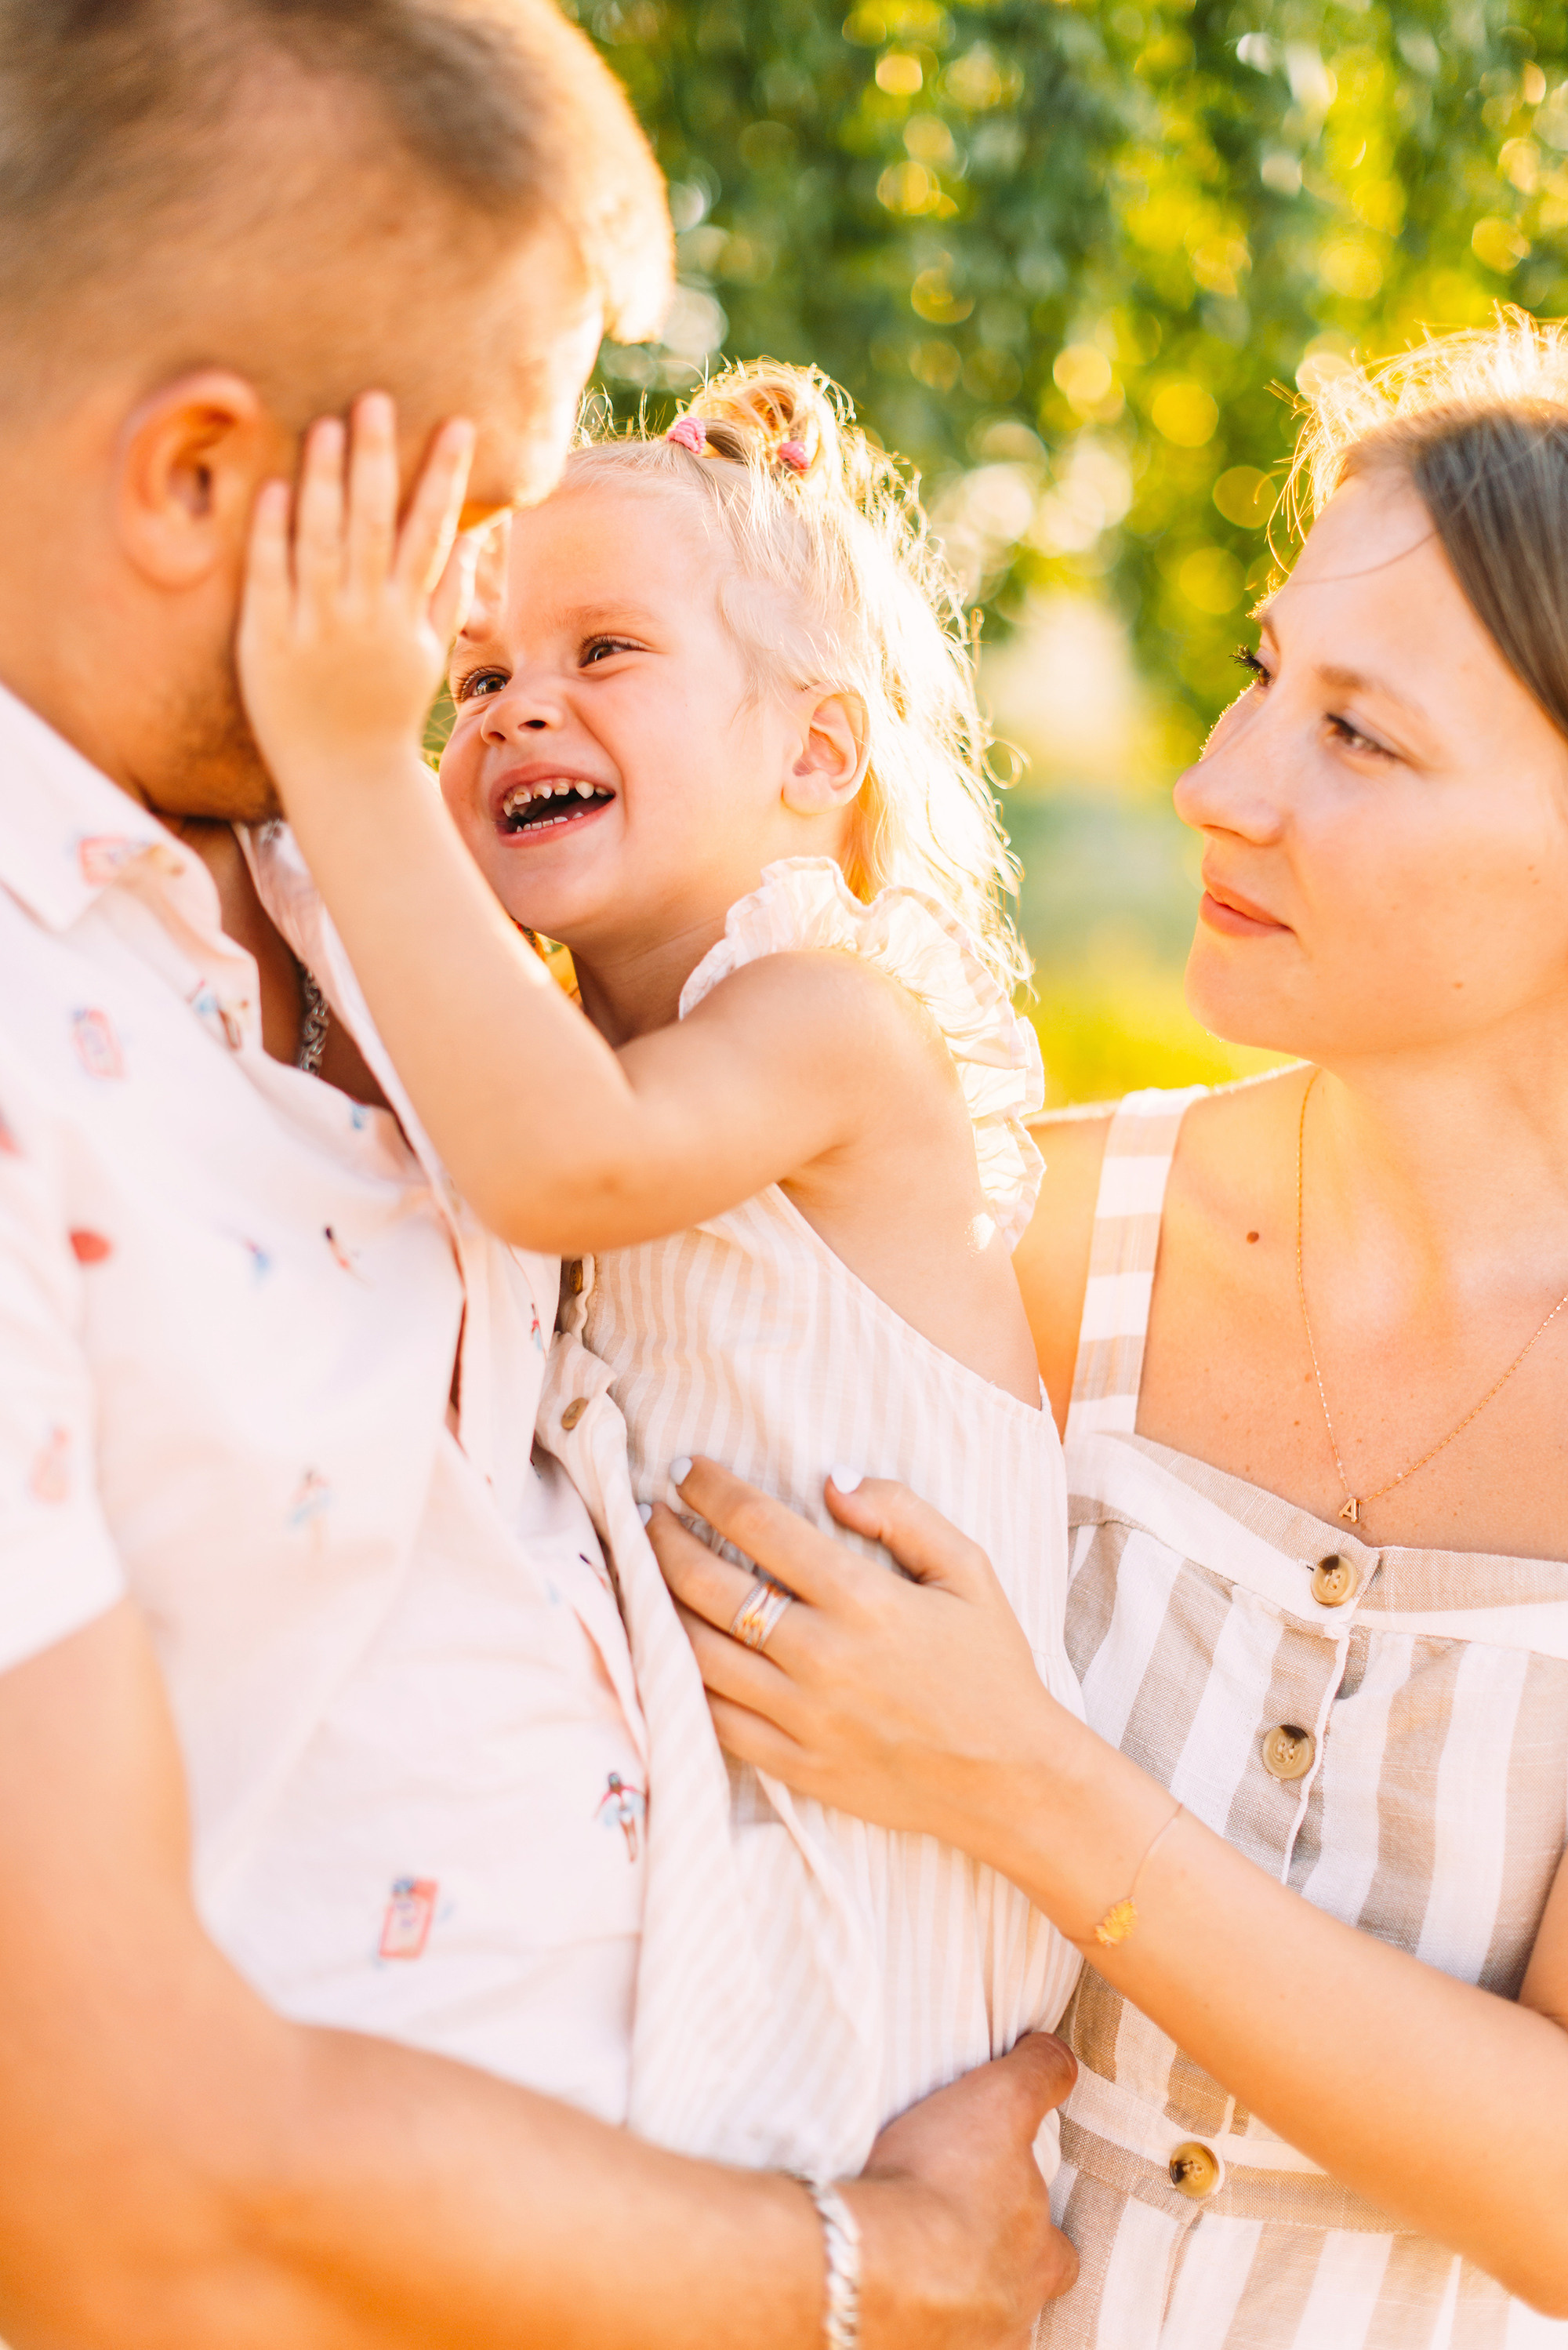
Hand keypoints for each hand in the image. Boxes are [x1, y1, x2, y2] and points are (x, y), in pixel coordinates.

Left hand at [238, 392, 476, 805]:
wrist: (342, 775)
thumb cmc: (385, 711)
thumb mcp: (429, 655)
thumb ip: (449, 594)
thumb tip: (473, 534)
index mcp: (406, 615)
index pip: (430, 531)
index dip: (444, 476)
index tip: (457, 424)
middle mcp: (365, 617)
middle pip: (372, 524)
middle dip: (376, 459)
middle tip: (375, 399)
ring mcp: (315, 628)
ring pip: (321, 542)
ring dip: (324, 481)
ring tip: (326, 425)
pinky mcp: (268, 642)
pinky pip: (269, 578)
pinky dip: (272, 533)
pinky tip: (275, 487)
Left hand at [645, 1460, 1063, 1866]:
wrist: (1008, 1780)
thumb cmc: (991, 1667)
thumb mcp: (969, 1570)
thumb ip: (902, 1513)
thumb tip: (832, 1480)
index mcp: (865, 1601)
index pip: (760, 1527)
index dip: (710, 1490)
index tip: (684, 1471)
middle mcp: (822, 1656)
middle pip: (709, 1586)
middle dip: (664, 1539)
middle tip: (645, 1513)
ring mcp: (801, 1716)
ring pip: (697, 1652)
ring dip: (658, 1602)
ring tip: (642, 1570)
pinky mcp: (792, 1763)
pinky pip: (712, 1717)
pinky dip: (679, 1677)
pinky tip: (668, 1645)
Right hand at [852, 2035, 1078, 2347]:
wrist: (869, 2262)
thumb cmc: (942, 2182)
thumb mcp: (999, 2103)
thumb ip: (1038, 2076)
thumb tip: (1061, 2059)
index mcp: (1042, 2262)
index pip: (1061, 2255)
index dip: (1041, 2232)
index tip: (1014, 2209)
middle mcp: (1010, 2319)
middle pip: (1014, 2299)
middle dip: (992, 2273)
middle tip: (954, 2239)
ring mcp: (960, 2346)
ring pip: (968, 2326)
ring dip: (948, 2298)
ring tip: (912, 2262)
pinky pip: (916, 2337)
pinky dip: (906, 2318)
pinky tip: (881, 2287)